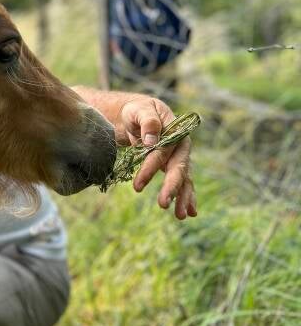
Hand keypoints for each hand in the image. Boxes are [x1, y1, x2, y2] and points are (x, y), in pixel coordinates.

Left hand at [117, 96, 196, 218]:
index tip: (137, 185)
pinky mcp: (174, 166)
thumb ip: (148, 122)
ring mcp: (180, 157)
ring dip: (182, 197)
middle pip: (179, 168)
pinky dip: (185, 197)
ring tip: (179, 216)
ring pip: (184, 178)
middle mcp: (181, 145)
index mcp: (176, 130)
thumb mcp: (139, 110)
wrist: (140, 114)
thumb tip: (152, 141)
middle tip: (163, 204)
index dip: (151, 167)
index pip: (164, 151)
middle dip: (171, 187)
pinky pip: (182, 182)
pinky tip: (188, 213)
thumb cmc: (138, 111)